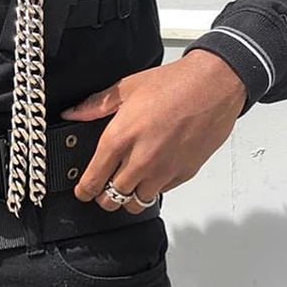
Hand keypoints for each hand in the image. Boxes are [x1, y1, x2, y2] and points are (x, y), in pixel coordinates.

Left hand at [60, 50, 246, 212]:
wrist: (214, 86)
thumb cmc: (174, 84)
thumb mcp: (126, 88)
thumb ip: (95, 105)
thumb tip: (73, 113)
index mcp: (120, 138)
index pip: (93, 180)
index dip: (84, 190)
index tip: (83, 191)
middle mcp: (141, 160)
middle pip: (112, 199)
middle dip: (104, 197)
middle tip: (103, 188)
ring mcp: (163, 170)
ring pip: (137, 202)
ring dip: (129, 197)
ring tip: (128, 184)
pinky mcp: (184, 174)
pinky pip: (161, 193)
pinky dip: (153, 188)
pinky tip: (152, 172)